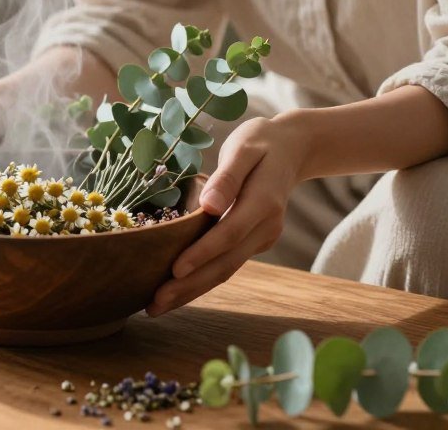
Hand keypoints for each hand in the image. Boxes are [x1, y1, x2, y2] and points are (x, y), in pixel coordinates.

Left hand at [146, 116, 309, 316]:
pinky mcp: (255, 241)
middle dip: (190, 286)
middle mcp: (266, 227)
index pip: (229, 234)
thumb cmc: (261, 141)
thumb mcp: (244, 147)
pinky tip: (178, 289)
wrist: (293, 148)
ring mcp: (263, 237)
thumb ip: (227, 176)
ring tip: (158, 305)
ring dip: (193, 290)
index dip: (202, 254)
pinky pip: (227, 264)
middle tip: (155, 303)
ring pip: (226, 269)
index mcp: (263, 202)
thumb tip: (208, 205)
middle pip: (226, 263)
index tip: (174, 270)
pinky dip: (203, 279)